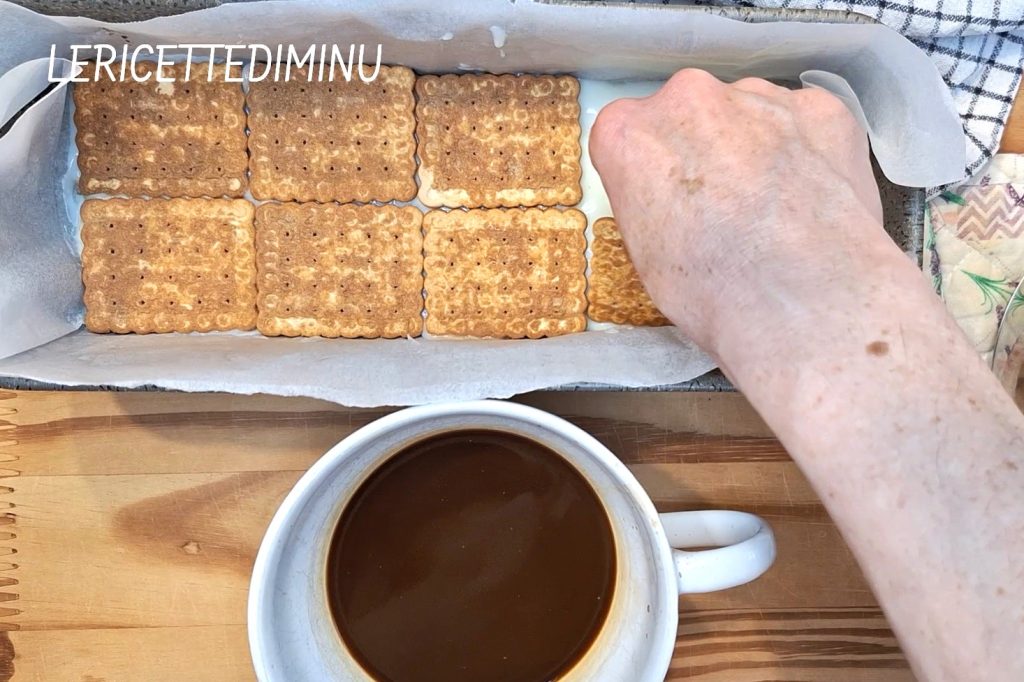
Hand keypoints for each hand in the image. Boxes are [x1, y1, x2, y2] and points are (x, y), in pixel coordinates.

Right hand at [589, 69, 884, 353]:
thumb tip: (673, 198)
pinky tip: (810, 197)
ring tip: (773, 208)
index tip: (666, 198)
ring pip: (748, 113)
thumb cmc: (712, 291)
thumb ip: (647, 199)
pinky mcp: (819, 108)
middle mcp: (690, 98)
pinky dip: (805, 149)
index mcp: (630, 134)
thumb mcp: (645, 254)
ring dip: (753, 146)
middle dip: (701, 148)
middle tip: (722, 204)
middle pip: (688, 113)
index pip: (627, 133)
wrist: (804, 301)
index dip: (649, 169)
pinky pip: (802, 121)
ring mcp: (759, 98)